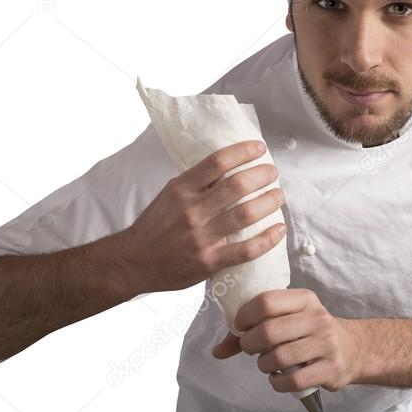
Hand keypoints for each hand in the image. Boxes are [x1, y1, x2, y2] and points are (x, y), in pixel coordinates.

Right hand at [116, 140, 286, 293]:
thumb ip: (196, 183)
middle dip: (263, 176)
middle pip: (238, 186)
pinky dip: (267, 239)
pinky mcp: (209, 261)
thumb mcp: (169, 195)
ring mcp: (201, 237)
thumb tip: (228, 167)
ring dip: (269, 202)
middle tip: (273, 173)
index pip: (218, 162)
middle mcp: (192, 210)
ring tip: (279, 195)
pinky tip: (279, 229)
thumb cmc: (155, 226)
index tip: (259, 148)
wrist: (133, 262)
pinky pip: (246, 250)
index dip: (243, 152)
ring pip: (246, 214)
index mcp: (181, 189)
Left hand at [211, 289, 361, 392]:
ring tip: (267, 364)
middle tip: (251, 349)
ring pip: (279, 358)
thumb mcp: (290, 319)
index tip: (241, 327)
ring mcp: (326, 344)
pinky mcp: (330, 369)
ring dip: (263, 365)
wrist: (354, 348)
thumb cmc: (312, 332)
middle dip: (249, 344)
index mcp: (305, 300)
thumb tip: (217, 350)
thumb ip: (254, 329)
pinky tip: (278, 379)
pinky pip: (293, 381)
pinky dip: (277, 383)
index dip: (245, 316)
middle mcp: (317, 319)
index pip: (266, 302)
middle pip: (269, 331)